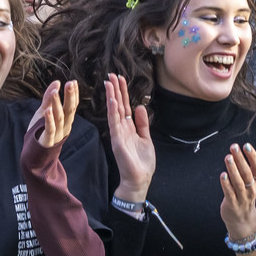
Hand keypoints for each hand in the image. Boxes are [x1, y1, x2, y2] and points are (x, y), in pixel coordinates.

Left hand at [36, 80, 79, 148]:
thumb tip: (57, 82)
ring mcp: (58, 134)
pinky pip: (50, 129)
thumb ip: (49, 98)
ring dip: (57, 104)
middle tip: (70, 84)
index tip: (73, 82)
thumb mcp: (44, 111)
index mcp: (66, 120)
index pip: (73, 105)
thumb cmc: (40, 130)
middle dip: (70, 97)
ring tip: (55, 93)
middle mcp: (65, 126)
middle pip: (69, 110)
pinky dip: (49, 119)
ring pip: (59, 118)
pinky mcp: (48, 140)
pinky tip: (48, 110)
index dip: (74, 94)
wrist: (34, 153)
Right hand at [105, 75, 154, 199]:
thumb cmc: (141, 162)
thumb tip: (140, 107)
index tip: (120, 79)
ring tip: (109, 83)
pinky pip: (114, 124)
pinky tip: (112, 101)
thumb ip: (142, 123)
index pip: (124, 106)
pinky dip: (113, 112)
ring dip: (112, 97)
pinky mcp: (117, 141)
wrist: (139, 180)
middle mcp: (121, 129)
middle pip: (118, 105)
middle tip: (111, 75)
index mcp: (129, 127)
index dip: (122, 92)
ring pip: (114, 112)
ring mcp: (118, 134)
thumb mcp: (146, 138)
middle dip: (115, 90)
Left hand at [219, 141, 255, 243]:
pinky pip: (230, 193)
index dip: (253, 156)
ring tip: (227, 157)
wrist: (242, 218)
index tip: (246, 145)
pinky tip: (222, 175)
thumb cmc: (247, 192)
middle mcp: (252, 189)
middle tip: (234, 147)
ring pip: (238, 183)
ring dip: (233, 170)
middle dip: (241, 160)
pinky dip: (226, 184)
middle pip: (247, 174)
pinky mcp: (232, 204)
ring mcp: (242, 197)